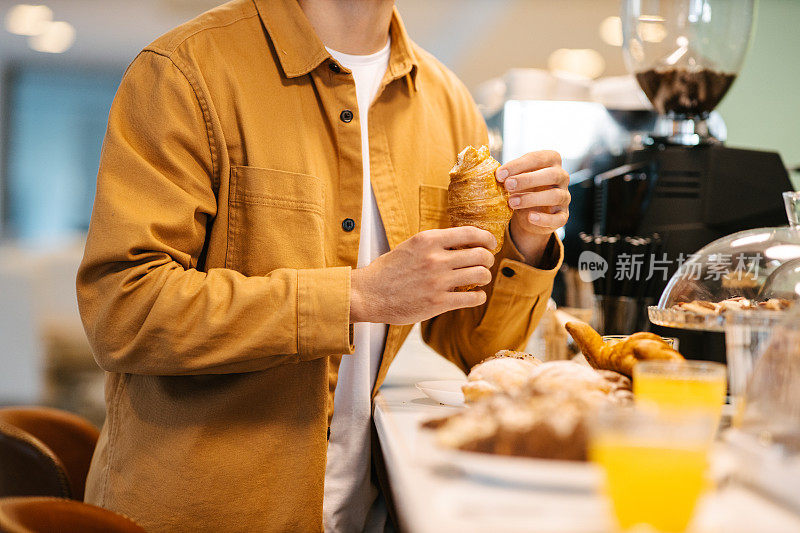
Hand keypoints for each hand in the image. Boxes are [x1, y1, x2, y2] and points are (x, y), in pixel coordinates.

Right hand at [350, 227, 495, 324]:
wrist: (369, 294)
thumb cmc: (388, 270)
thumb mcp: (410, 246)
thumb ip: (435, 244)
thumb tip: (462, 243)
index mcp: (428, 240)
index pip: (470, 233)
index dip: (487, 237)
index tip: (491, 243)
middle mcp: (435, 258)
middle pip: (481, 254)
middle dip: (488, 259)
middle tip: (486, 263)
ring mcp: (438, 281)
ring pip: (481, 275)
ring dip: (485, 277)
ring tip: (480, 279)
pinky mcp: (438, 302)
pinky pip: (472, 298)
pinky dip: (479, 296)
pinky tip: (475, 295)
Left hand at [495, 150, 569, 264]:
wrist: (529, 214)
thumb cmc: (521, 188)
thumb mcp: (514, 177)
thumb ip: (506, 173)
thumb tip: (491, 172)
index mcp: (551, 161)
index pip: (538, 158)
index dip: (518, 165)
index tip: (499, 174)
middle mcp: (562, 177)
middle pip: (552, 174)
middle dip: (528, 179)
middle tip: (507, 185)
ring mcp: (565, 197)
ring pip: (556, 195)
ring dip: (532, 198)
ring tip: (512, 202)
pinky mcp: (563, 216)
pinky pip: (558, 218)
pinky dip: (544, 219)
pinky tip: (529, 217)